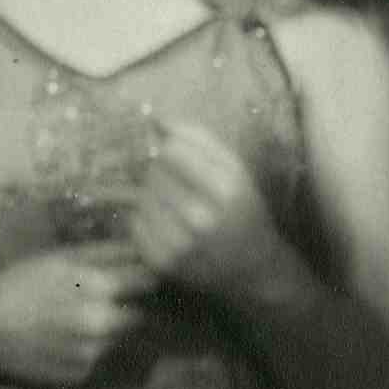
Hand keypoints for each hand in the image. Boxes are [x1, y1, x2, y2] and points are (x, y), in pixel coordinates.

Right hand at [0, 242, 156, 388]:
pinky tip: (62, 339)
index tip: (138, 273)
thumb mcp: (62, 258)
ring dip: (107, 329)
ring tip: (74, 319)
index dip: (144, 275)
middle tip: (104, 299)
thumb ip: (107, 253)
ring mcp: (93, 353)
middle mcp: (103, 325)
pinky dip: (87, 348)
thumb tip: (143, 246)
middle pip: (138, 314)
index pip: (147, 281)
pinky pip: (97, 357)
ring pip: (117, 337)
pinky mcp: (81, 373)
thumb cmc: (21, 283)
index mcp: (100, 289)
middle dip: (127, 306)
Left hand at [128, 121, 287, 299]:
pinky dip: (146, 218)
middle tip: (180, 185)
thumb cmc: (243, 211)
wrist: (252, 270)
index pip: (171, 152)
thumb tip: (157, 118)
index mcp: (223, 191)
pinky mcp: (163, 263)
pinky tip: (167, 224)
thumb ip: (199, 139)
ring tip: (176, 205)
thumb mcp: (235, 169)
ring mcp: (180, 245)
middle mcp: (200, 219)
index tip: (179, 158)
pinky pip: (136, 224)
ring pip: (143, 197)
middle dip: (162, 172)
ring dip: (154, 194)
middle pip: (155, 173)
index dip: (170, 149)